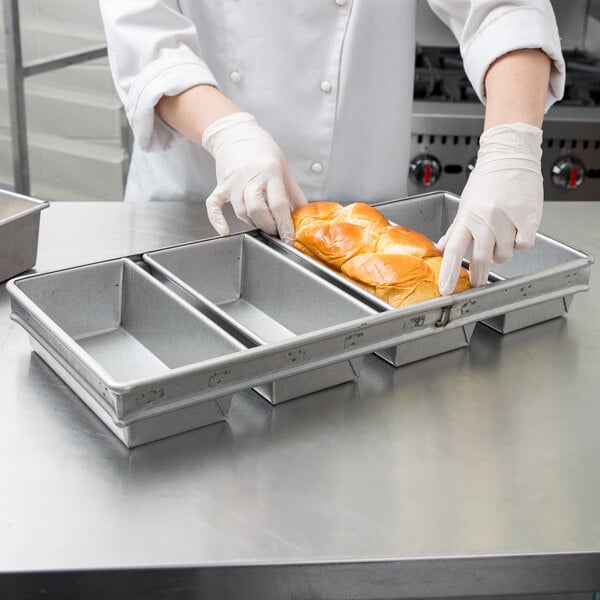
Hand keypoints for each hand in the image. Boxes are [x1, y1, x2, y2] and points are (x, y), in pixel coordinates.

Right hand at [202, 112, 306, 242]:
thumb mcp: (284, 167)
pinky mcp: (221, 186)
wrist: (236, 134)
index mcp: (270, 172)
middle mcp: (250, 177)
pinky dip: (217, 220)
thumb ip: (294, 192)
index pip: (278, 205)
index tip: (289, 239)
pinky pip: (214, 206)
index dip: (285, 225)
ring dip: (254, 222)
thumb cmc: (262, 150)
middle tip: (276, 230)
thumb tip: (304, 213)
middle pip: (258, 211)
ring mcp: (233, 183)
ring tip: (263, 222)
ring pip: (242, 212)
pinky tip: (224, 230)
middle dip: (269, 226)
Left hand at [436, 122, 543, 294]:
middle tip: (478, 281)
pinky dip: (520, 242)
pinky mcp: (528, 217)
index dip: (449, 272)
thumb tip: (439, 249)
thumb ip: (454, 230)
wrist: (510, 157)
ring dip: (502, 252)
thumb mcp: (464, 206)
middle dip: (479, 274)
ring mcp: (508, 218)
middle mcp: (486, 219)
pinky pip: (524, 245)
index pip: (453, 250)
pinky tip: (516, 230)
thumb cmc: (486, 181)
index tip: (447, 289)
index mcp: (467, 217)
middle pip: (481, 258)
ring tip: (501, 235)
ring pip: (504, 254)